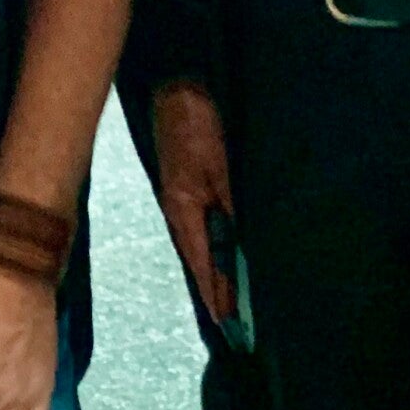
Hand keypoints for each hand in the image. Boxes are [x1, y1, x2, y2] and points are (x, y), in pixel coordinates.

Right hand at [152, 82, 235, 321]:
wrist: (177, 87)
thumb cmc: (202, 126)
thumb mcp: (220, 167)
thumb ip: (227, 208)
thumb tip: (234, 250)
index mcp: (184, 209)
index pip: (202, 263)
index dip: (215, 292)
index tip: (227, 322)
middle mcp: (177, 210)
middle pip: (196, 259)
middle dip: (211, 290)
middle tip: (229, 322)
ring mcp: (176, 198)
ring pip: (194, 246)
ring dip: (208, 272)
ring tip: (223, 300)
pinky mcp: (180, 187)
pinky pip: (193, 228)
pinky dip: (204, 249)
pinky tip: (212, 256)